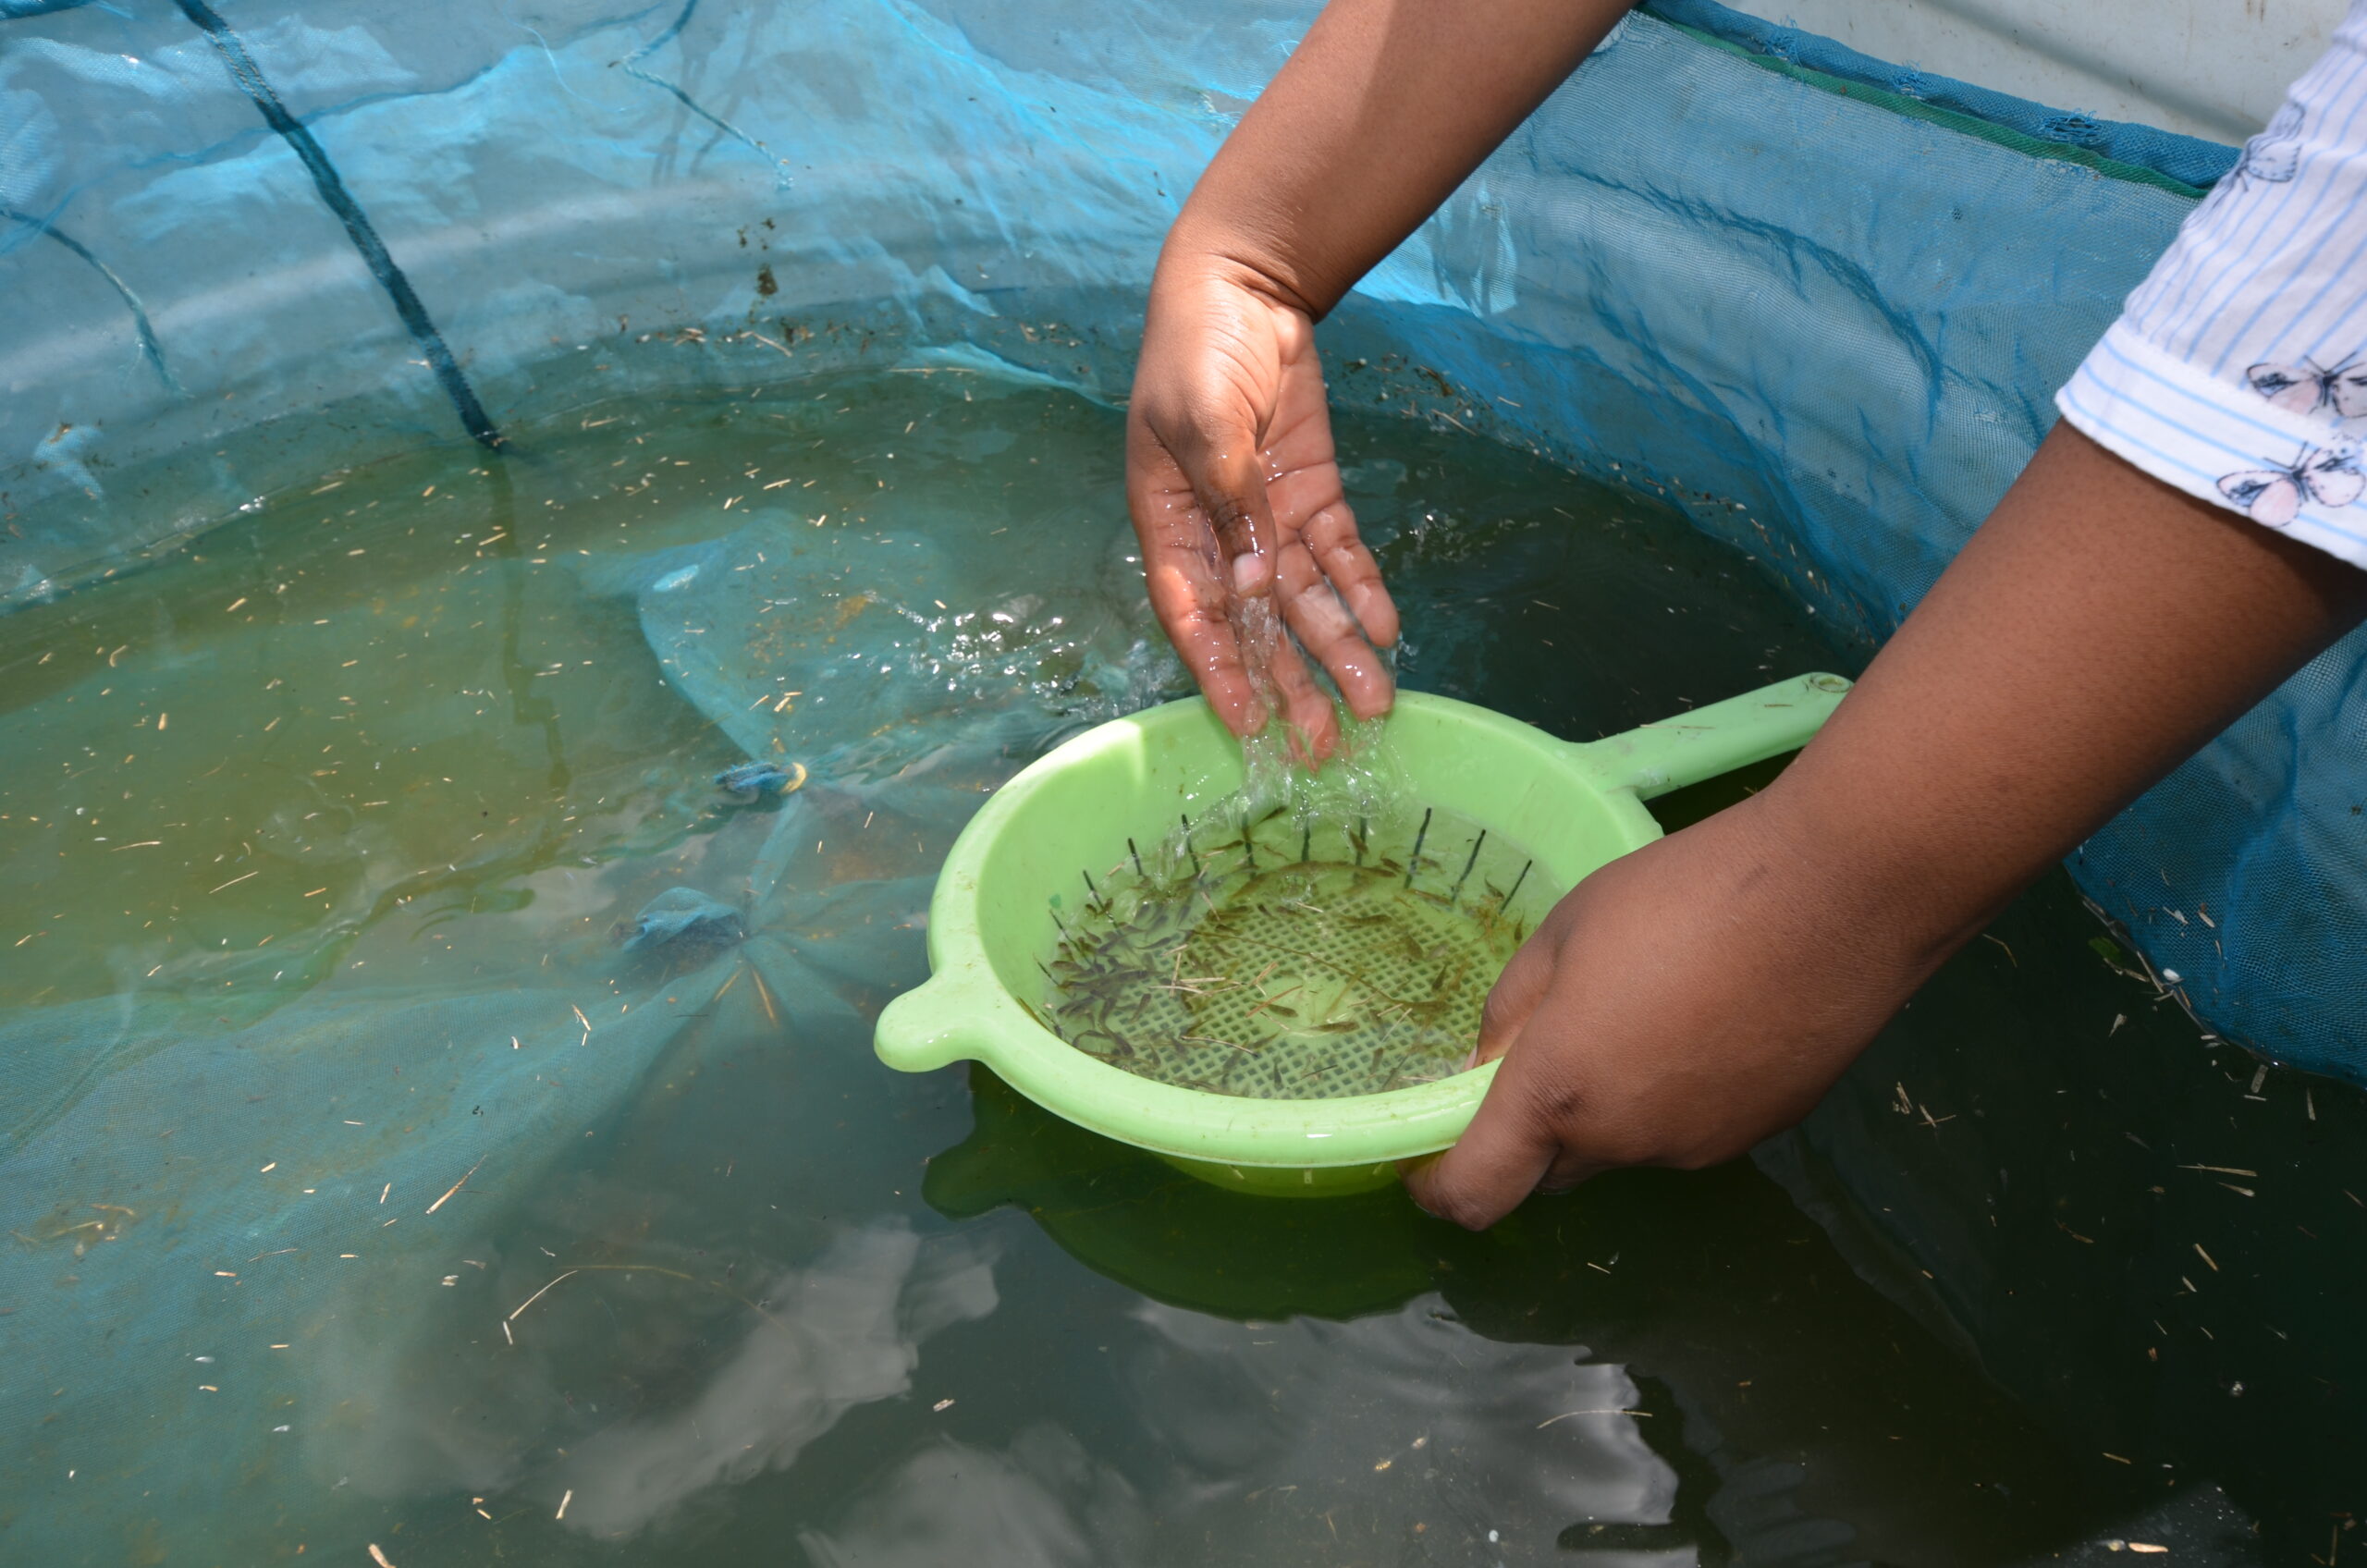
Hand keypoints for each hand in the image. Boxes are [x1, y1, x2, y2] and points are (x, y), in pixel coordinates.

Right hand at [1126, 261, 1398, 755]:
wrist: (1243, 286)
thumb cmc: (1198, 349)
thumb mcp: (1201, 418)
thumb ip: (1228, 499)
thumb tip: (1254, 585)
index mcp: (1168, 523)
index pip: (1193, 612)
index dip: (1220, 670)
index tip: (1250, 723)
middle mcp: (1219, 536)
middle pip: (1256, 624)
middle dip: (1290, 683)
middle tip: (1324, 744)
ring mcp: (1268, 518)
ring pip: (1304, 601)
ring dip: (1336, 651)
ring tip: (1374, 704)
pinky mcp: (1310, 495)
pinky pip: (1339, 555)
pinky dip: (1362, 591)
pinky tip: (1387, 632)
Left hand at [1400, 794, 1934, 1229]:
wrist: (1839, 896)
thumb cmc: (1684, 894)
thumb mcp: (1566, 930)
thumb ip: (1512, 1011)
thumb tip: (1485, 1066)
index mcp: (1559, 1091)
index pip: (1476, 1193)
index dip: (1437, 1191)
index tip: (1424, 1162)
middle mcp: (1624, 1141)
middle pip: (1549, 1172)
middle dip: (1529, 1135)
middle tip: (1544, 1051)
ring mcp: (1698, 1147)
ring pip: (1623, 1148)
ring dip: (1609, 1107)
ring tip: (1646, 1009)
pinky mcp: (1758, 1135)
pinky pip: (1686, 1130)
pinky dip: (1673, 1096)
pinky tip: (1706, 1020)